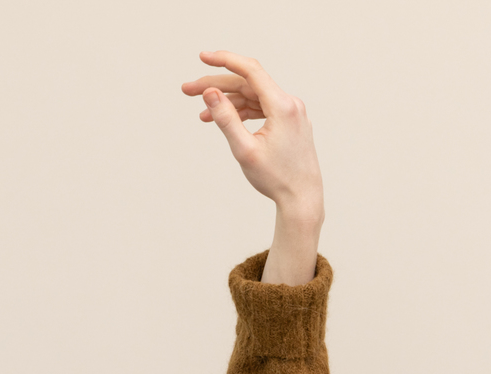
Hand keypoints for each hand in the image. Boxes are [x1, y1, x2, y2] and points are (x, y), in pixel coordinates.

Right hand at [182, 51, 322, 284]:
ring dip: (227, 101)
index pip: (249, 71)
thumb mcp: (244, 150)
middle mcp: (290, 104)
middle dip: (216, 86)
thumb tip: (209, 92)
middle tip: (188, 90)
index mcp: (282, 106)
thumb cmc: (276, 179)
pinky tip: (222, 119)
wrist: (303, 199)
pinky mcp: (290, 123)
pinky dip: (242, 112)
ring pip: (253, 96)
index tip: (202, 57)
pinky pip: (262, 108)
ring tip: (201, 114)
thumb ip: (226, 119)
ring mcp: (292, 113)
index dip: (224, 60)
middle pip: (248, 84)